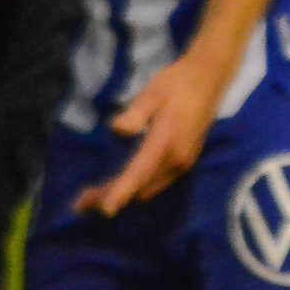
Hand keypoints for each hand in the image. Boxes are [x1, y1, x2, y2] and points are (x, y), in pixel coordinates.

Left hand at [72, 51, 228, 216]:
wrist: (209, 79)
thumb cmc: (176, 83)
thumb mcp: (152, 93)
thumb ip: (135, 114)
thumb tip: (117, 131)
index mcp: (167, 141)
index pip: (139, 172)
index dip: (120, 192)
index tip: (104, 210)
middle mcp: (176, 159)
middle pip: (140, 189)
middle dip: (111, 197)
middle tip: (80, 204)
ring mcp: (182, 163)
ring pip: (148, 190)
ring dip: (122, 195)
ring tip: (93, 198)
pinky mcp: (184, 162)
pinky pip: (156, 183)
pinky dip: (136, 188)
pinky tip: (120, 183)